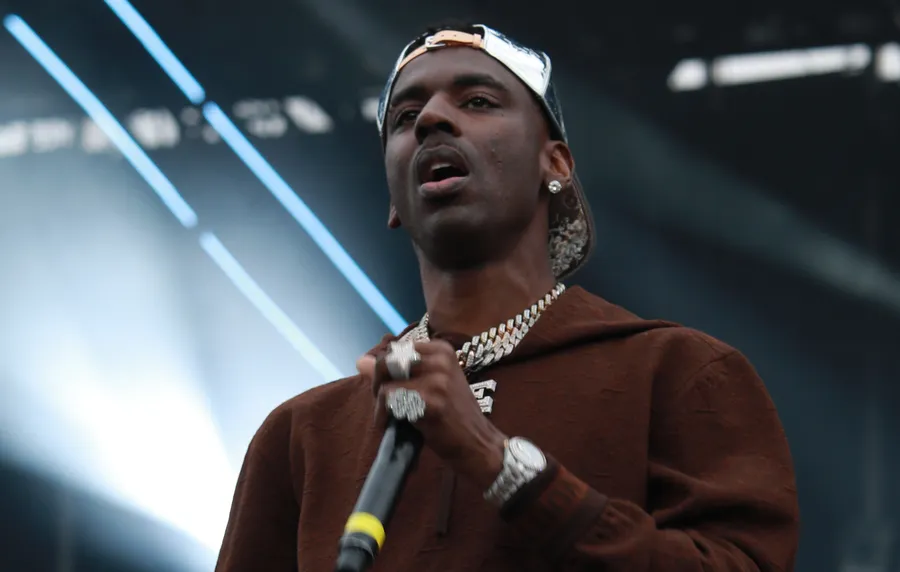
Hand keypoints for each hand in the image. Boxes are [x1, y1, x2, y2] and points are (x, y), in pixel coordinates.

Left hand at [356, 340, 505, 490]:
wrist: (479, 444)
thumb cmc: (452, 416)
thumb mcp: (429, 385)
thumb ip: (398, 371)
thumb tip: (360, 360)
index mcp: (441, 349)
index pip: (394, 350)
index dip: (387, 372)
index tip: (395, 390)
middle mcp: (441, 359)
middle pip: (386, 362)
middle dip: (378, 384)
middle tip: (387, 405)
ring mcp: (438, 379)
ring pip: (385, 382)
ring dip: (380, 403)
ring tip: (392, 417)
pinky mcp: (432, 401)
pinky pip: (390, 400)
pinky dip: (385, 415)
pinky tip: (395, 425)